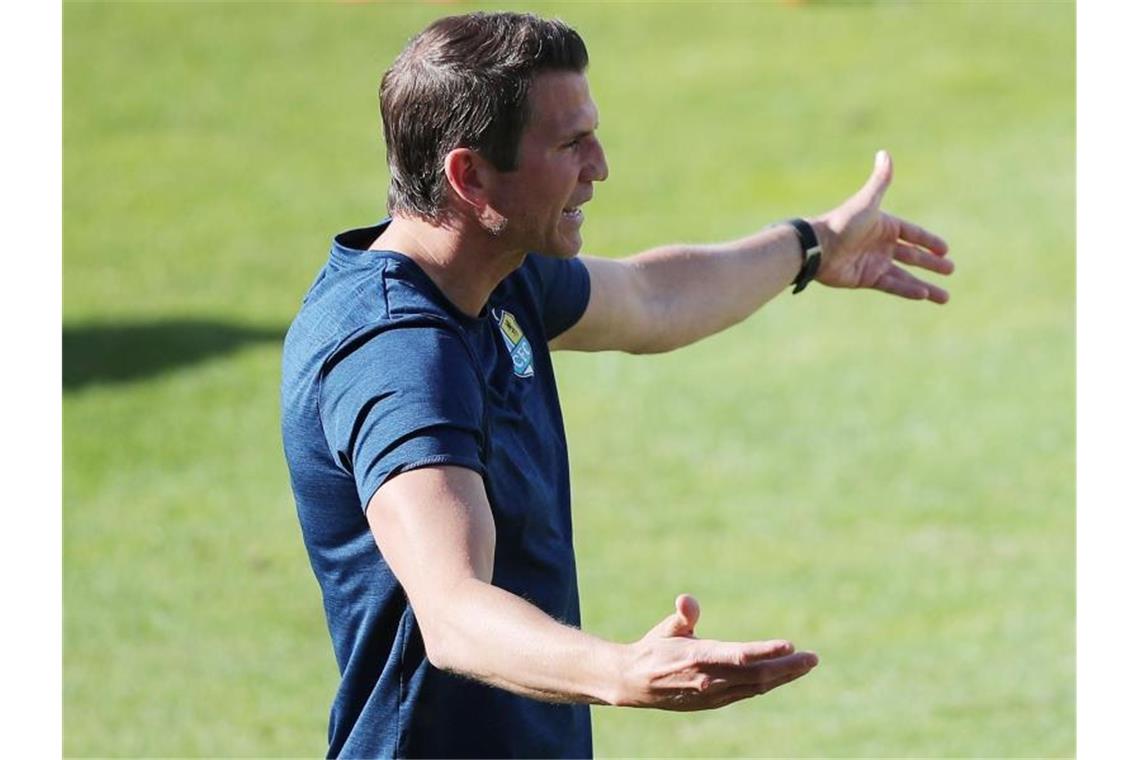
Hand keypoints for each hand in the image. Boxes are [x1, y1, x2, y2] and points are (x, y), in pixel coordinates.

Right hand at [613, 594, 818, 710]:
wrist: (635, 684)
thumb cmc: (654, 649)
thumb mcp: (666, 629)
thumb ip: (683, 615)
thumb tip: (687, 600)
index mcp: (700, 658)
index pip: (741, 655)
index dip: (767, 651)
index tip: (790, 644)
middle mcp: (711, 680)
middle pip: (758, 675)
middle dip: (789, 667)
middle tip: (813, 658)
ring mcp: (715, 694)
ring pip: (757, 686)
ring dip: (784, 676)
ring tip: (806, 664)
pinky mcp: (716, 702)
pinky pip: (749, 692)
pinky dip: (768, 683)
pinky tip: (782, 675)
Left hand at [812, 150, 952, 302]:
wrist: (818, 248)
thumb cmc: (842, 223)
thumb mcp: (866, 202)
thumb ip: (880, 181)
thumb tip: (885, 153)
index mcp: (883, 225)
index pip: (913, 234)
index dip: (929, 241)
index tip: (946, 250)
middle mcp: (881, 245)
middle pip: (913, 256)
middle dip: (932, 264)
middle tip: (950, 270)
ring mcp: (874, 263)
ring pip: (906, 276)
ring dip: (925, 285)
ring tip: (944, 297)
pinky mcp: (866, 278)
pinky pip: (892, 285)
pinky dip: (907, 290)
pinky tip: (923, 295)